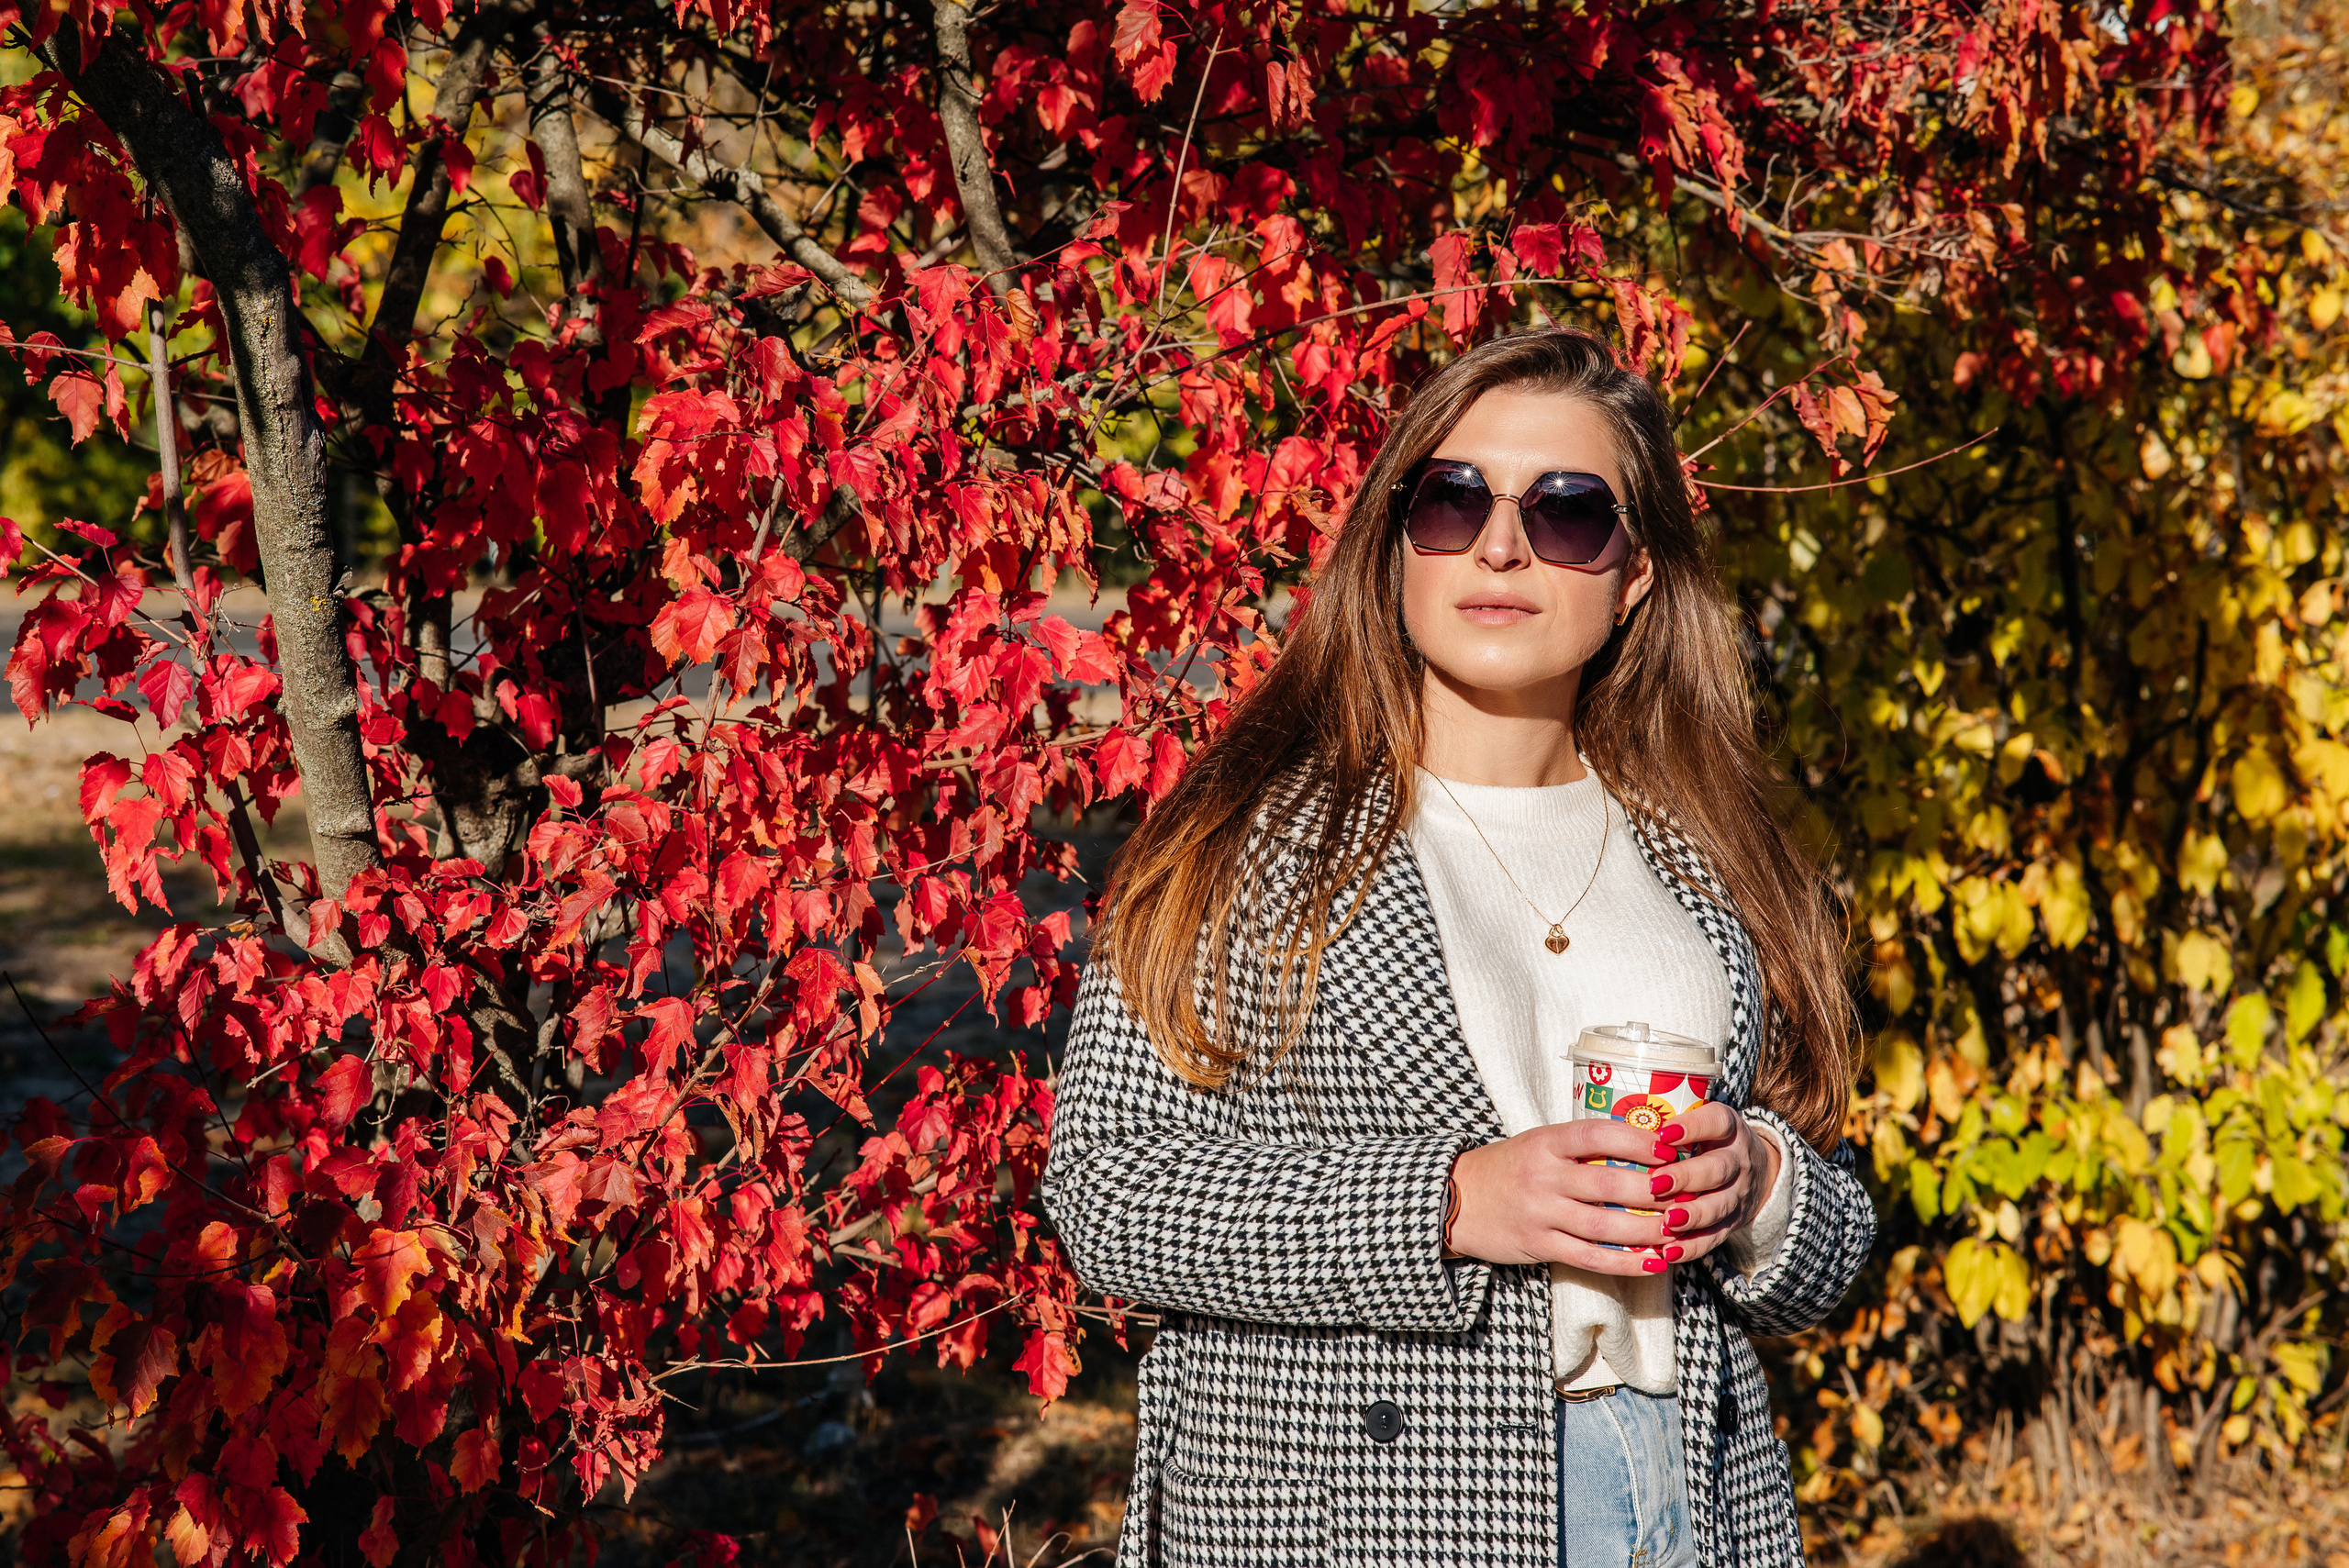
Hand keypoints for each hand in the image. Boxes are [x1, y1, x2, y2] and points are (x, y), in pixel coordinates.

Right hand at [1445, 1118, 1682, 1276]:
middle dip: (1655, 1192)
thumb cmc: (1509, 1167)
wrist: (1456, 1200)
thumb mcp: (1539, 1142)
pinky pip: (1590, 1258)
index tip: (1672, 1145)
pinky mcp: (1539, 1245)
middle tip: (1688, 1193)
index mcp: (1546, 1142)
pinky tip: (1654, 1261)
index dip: (1638, 1140)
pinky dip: (1626, 1262)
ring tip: (1680, 1231)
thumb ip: (1582, 1145)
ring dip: (1649, 1231)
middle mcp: (1543, 1176)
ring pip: (1606, 1226)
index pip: (1598, 1135)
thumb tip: (1646, 1143)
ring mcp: (1541, 1213)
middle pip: (1610, 1185)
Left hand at [1646, 1102, 1780, 1264]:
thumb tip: (1614, 1128)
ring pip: (1719, 1205)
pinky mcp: (1733, 1222)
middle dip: (1686, 1177)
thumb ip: (1667, 1125)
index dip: (1692, 1127)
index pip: (1716, 1122)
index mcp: (1727, 1129)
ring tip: (1668, 1220)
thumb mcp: (1699, 1122)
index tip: (1663, 1134)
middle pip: (1718, 1168)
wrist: (1755, 1170)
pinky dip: (1692, 1246)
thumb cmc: (1708, 1141)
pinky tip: (1669, 1252)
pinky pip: (1715, 1237)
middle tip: (1655, 1184)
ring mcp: (1738, 1193)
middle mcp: (1737, 1160)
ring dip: (1693, 1214)